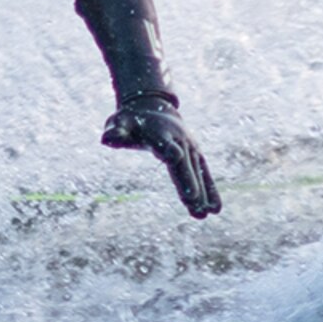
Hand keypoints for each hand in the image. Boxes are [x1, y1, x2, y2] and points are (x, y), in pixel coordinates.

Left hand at [102, 98, 219, 218]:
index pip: (163, 142)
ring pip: (197, 171)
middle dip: (188, 181)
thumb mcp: (119, 123)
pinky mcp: (196, 155)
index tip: (174, 157)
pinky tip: (214, 209)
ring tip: (205, 214)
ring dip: (202, 192)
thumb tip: (107, 138)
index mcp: (158, 133)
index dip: (167, 148)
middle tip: (192, 202)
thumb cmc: (132, 121)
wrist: (154, 107)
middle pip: (183, 163)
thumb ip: (116, 132)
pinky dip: (210, 190)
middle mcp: (178, 140)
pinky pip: (204, 174)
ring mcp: (190, 148)